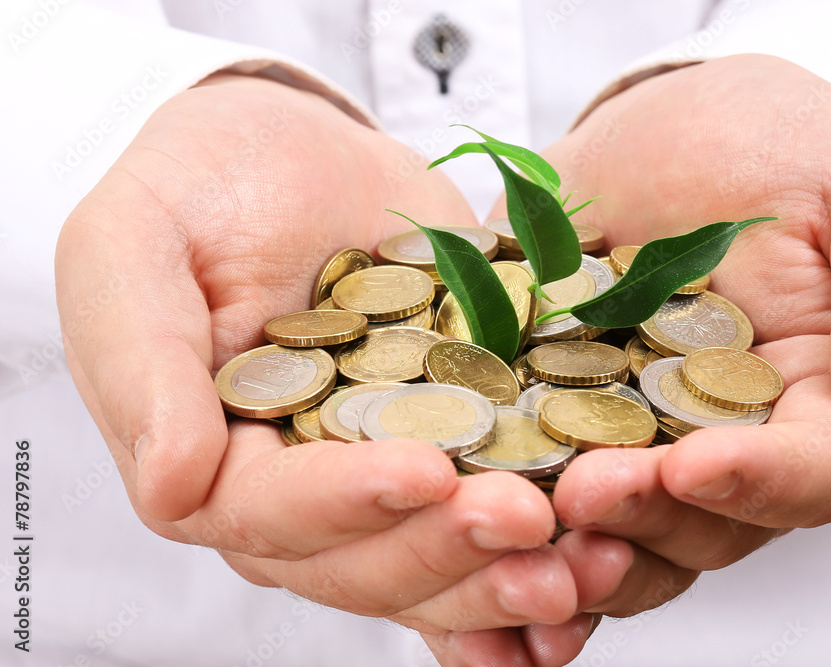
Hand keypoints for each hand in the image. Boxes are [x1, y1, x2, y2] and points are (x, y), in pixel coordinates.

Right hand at [55, 74, 579, 636]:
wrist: (289, 154)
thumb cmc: (196, 194)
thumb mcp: (131, 249)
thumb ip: (141, 365)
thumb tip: (170, 486)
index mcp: (216, 464)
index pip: (273, 515)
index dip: (349, 503)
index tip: (427, 470)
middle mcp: (304, 494)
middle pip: (370, 563)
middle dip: (452, 553)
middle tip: (534, 526)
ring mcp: (383, 479)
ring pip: (440, 565)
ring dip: (511, 580)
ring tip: (590, 566)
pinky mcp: (455, 447)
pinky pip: (490, 527)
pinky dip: (537, 563)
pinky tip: (595, 583)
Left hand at [432, 54, 830, 664]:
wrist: (670, 122)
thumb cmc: (782, 146)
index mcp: (816, 400)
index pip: (810, 473)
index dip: (758, 482)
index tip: (693, 464)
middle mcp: (729, 439)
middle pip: (705, 524)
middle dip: (645, 518)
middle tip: (586, 492)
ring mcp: (639, 436)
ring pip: (622, 529)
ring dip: (577, 543)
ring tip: (522, 526)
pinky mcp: (558, 413)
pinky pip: (539, 482)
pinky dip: (508, 512)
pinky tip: (470, 514)